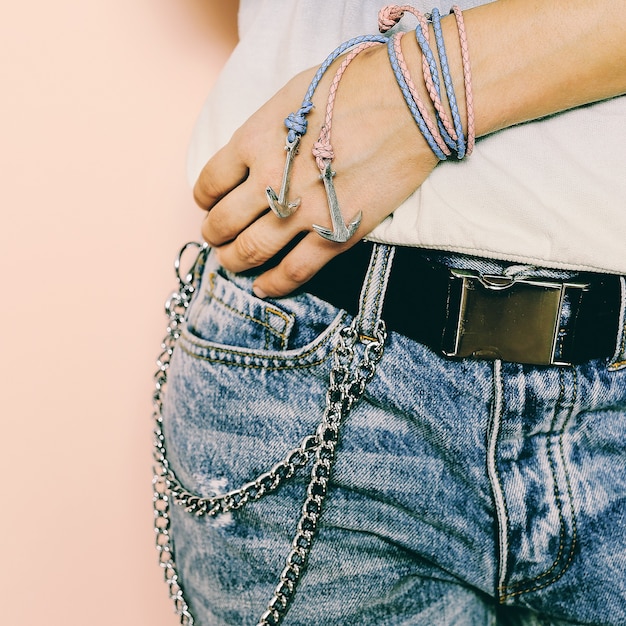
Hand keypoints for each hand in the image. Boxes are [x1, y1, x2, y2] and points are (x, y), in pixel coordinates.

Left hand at [193, 42, 437, 297]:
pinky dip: (274, 284)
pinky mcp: (335, 234)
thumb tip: (253, 155)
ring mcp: (303, 211)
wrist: (410, 103)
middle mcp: (270, 180)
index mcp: (255, 140)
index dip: (204, 199)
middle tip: (217, 238)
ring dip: (234, 261)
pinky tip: (263, 288)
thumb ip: (266, 129)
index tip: (208, 204)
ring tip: (233, 262)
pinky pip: (295, 271)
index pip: (209, 182)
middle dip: (214, 235)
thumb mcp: (292, 94)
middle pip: (223, 223)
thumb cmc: (354, 87)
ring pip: (252, 251)